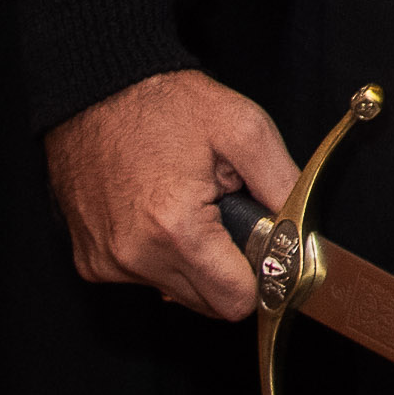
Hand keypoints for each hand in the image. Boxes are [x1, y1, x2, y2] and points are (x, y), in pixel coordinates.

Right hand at [45, 68, 303, 320]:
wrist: (97, 91)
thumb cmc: (168, 105)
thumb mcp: (245, 128)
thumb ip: (283, 185)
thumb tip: (303, 233)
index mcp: (176, 229)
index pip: (235, 301)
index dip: (260, 276)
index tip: (263, 247)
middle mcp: (135, 257)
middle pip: (207, 303)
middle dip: (228, 269)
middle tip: (227, 216)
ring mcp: (107, 262)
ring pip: (177, 293)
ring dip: (195, 262)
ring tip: (191, 206)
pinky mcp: (90, 260)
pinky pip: (144, 277)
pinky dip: (161, 255)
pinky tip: (160, 212)